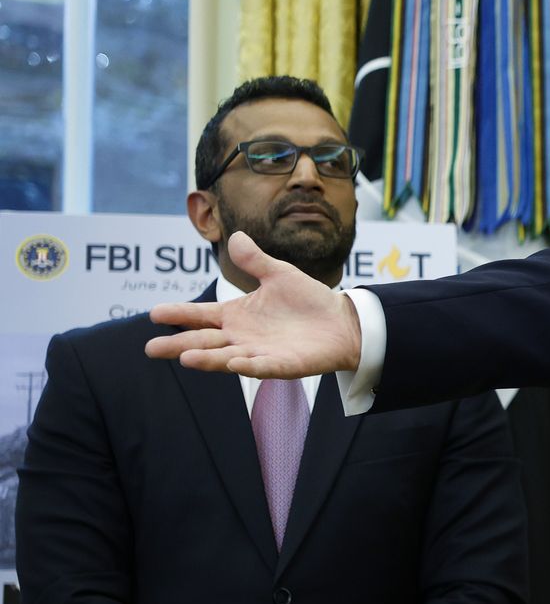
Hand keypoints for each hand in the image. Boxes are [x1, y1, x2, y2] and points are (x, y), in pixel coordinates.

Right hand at [145, 232, 361, 377]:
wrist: (342, 322)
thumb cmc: (308, 301)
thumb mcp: (279, 275)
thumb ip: (255, 261)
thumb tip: (236, 236)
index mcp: (237, 315)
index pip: (201, 315)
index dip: (179, 314)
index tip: (154, 313)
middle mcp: (242, 336)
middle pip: (205, 341)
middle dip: (179, 345)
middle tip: (151, 348)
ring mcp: (260, 352)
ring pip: (227, 357)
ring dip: (208, 358)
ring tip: (186, 357)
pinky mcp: (282, 365)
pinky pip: (263, 367)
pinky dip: (249, 365)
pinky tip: (235, 363)